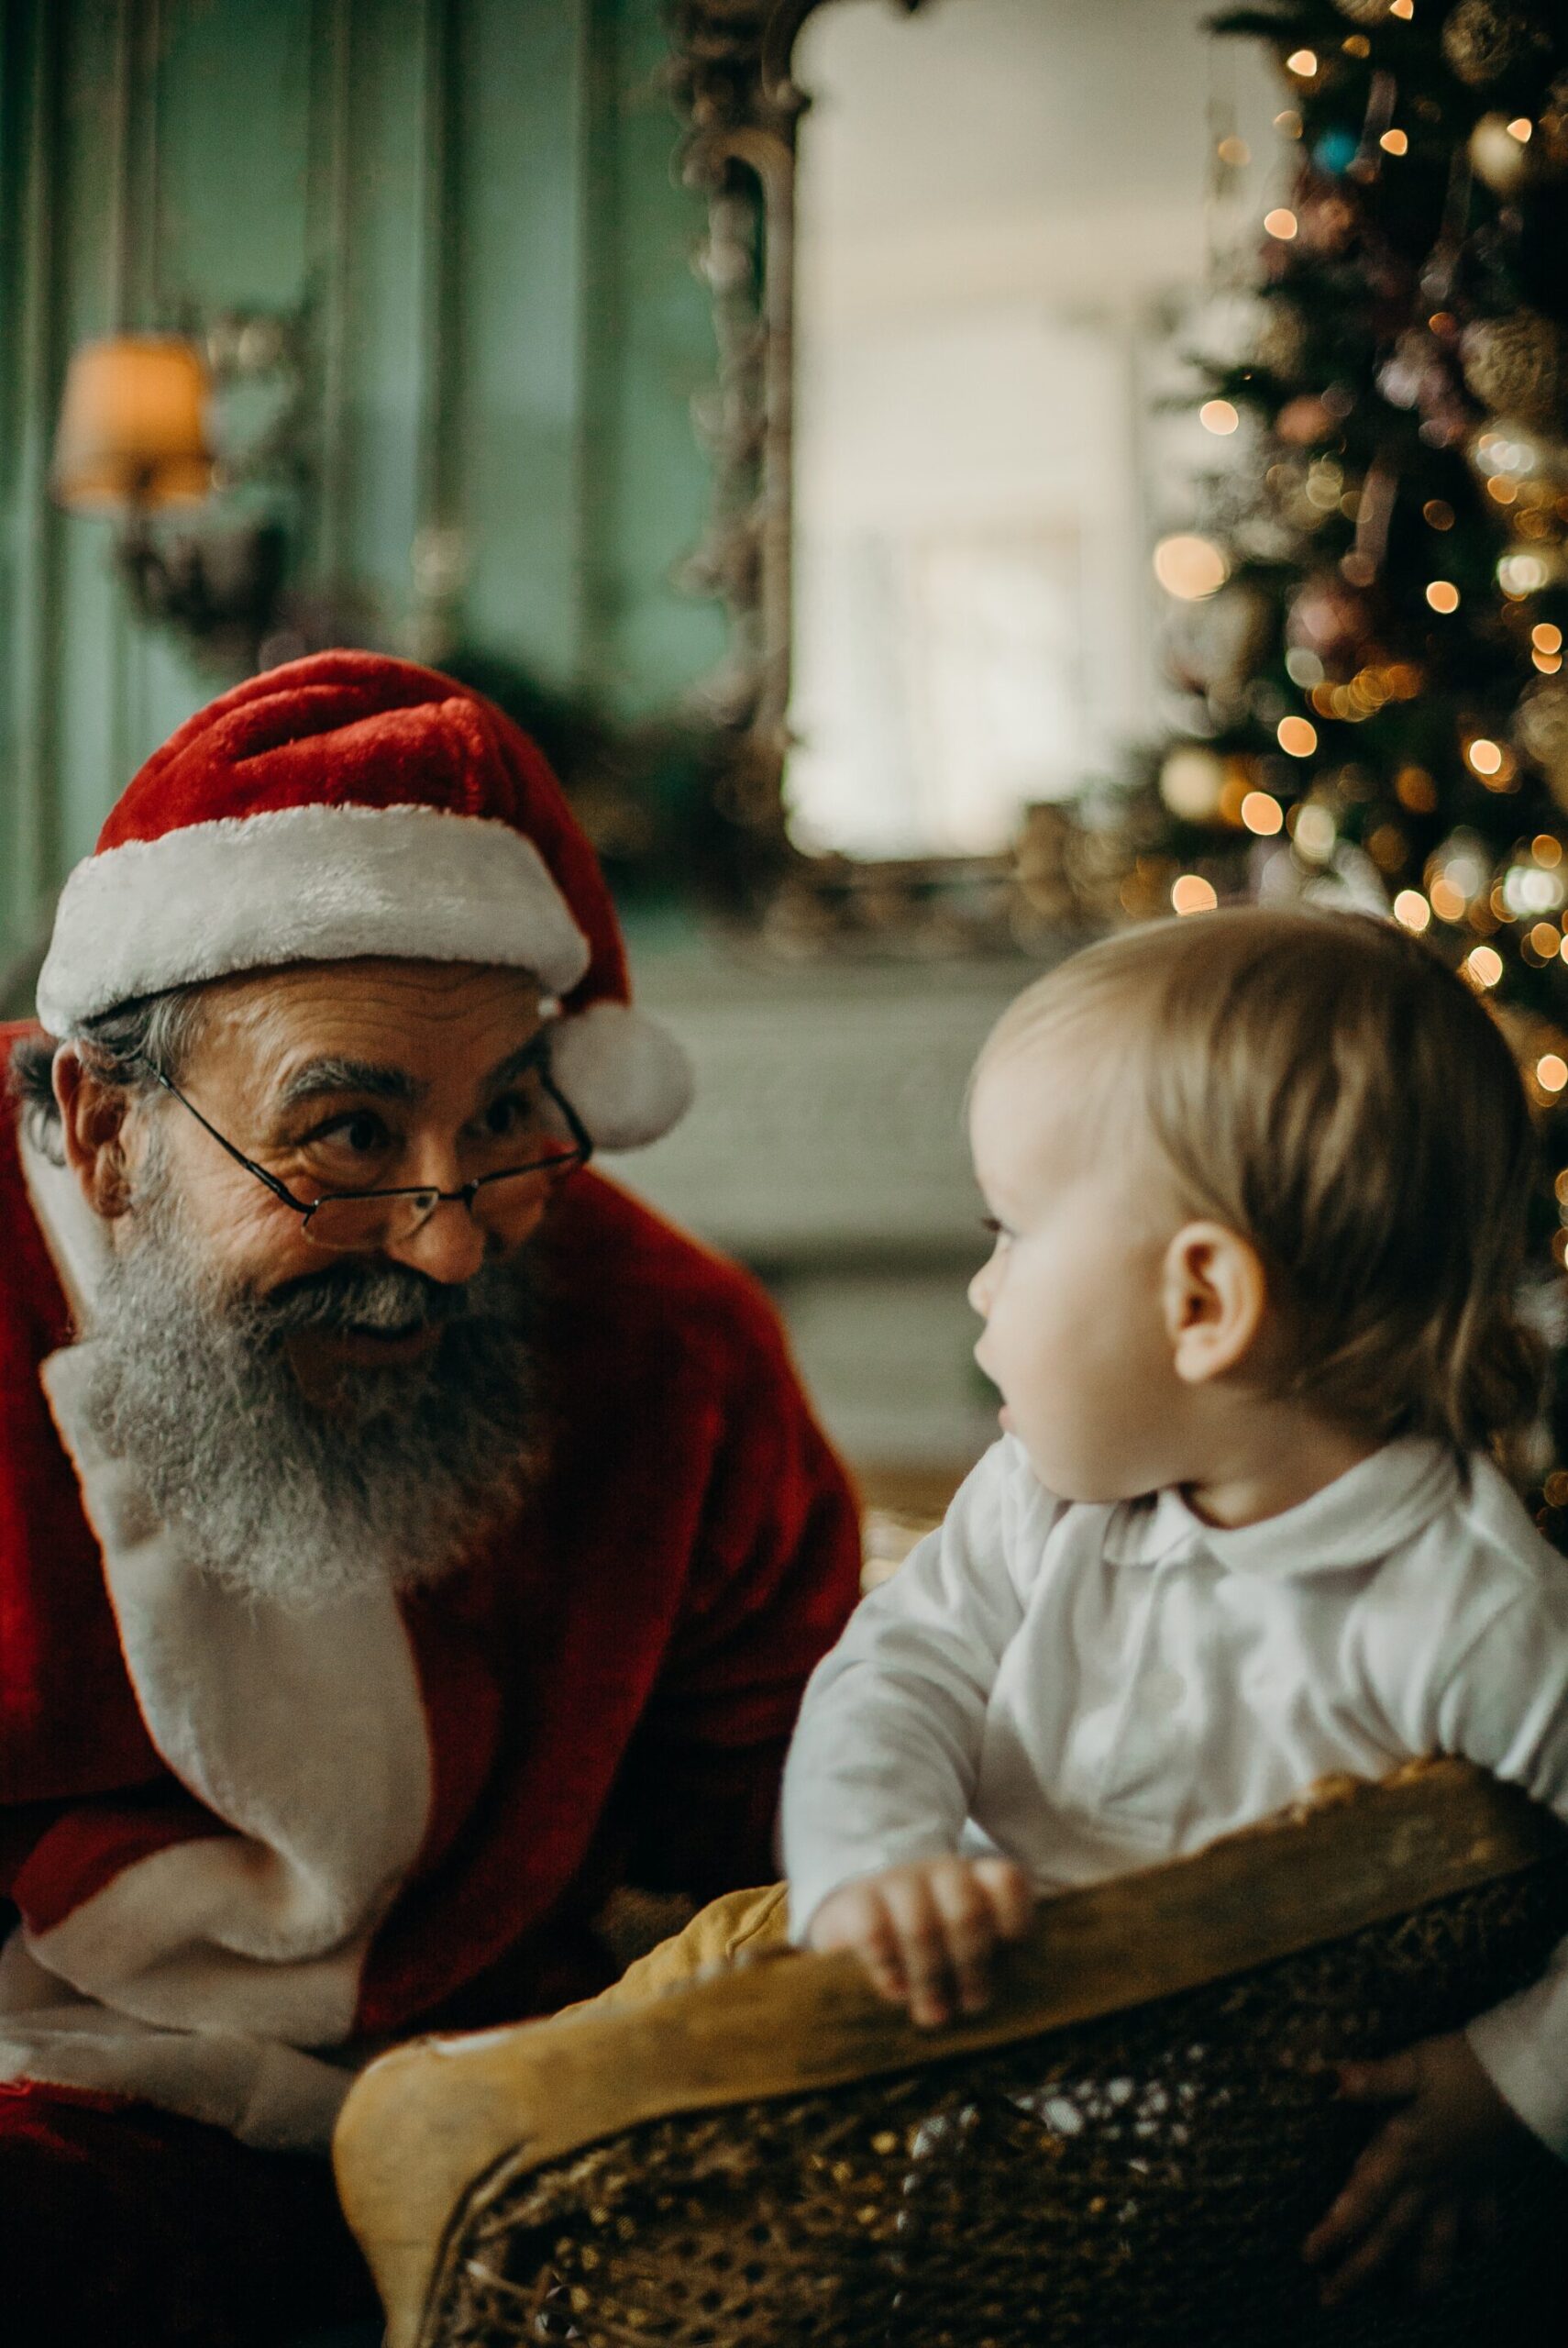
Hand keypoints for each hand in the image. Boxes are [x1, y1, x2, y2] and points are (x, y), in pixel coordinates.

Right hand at [805, 1855, 1032, 2026]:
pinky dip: (888, 1969)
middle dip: (971, 1967)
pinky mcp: (856, 1900)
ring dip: (930, 1979)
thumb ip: (993, 1963)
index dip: (1015, 1922)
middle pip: (966, 1913)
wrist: (859, 1927)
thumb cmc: (933, 1952)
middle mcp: (941, 1873)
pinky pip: (874, 1933)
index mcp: (978, 1881)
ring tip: (932, 2014)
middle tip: (970, 2005)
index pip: (1008, 1882)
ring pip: (920, 1927)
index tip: (1007, 1961)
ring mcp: (897, 1882)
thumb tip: (1005, 2005)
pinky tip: (894, 1989)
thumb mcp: (971, 1952)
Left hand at [1302, 2031, 1529, 2304]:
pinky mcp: (1483, 2185)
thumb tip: (1328, 2079)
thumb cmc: (1457, 2067)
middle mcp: (1427, 2181)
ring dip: (1420, 2280)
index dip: (1335, 2231)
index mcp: (1402, 2154)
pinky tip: (1467, 2257)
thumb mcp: (1410, 2066)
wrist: (1516, 2075)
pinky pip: (1482, 2227)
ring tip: (1406, 2307)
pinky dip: (1475, 2245)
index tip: (1309, 2256)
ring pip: (1439, 2247)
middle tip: (1328, 2299)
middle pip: (1390, 2237)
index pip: (1362, 2201)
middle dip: (1358, 2272)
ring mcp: (1458, 2189)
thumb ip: (1372, 2079)